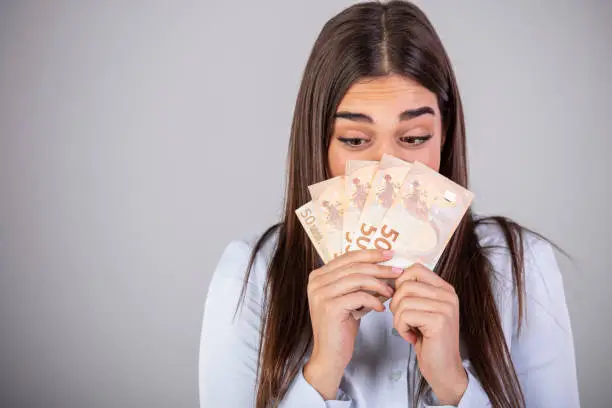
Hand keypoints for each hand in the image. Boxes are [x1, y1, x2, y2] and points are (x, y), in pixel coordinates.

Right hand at [304, 249, 402, 399]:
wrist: (330, 354)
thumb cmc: (342, 326)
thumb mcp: (348, 298)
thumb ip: (357, 281)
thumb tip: (384, 265)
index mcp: (318, 275)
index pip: (347, 256)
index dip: (370, 254)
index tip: (389, 254)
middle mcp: (316, 282)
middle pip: (354, 266)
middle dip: (379, 268)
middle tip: (398, 271)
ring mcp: (321, 293)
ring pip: (358, 279)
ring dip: (379, 284)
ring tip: (392, 292)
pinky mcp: (330, 307)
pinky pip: (359, 296)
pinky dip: (374, 300)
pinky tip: (382, 308)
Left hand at [389, 263, 467, 404]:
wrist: (443, 368)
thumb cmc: (429, 339)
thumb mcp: (422, 309)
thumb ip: (413, 292)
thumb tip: (391, 276)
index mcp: (444, 288)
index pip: (415, 268)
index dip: (399, 282)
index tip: (399, 300)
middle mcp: (448, 294)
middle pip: (405, 285)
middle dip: (396, 304)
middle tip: (404, 320)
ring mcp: (445, 307)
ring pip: (403, 301)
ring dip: (398, 319)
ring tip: (410, 330)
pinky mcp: (439, 321)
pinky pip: (405, 315)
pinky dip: (402, 328)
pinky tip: (413, 337)